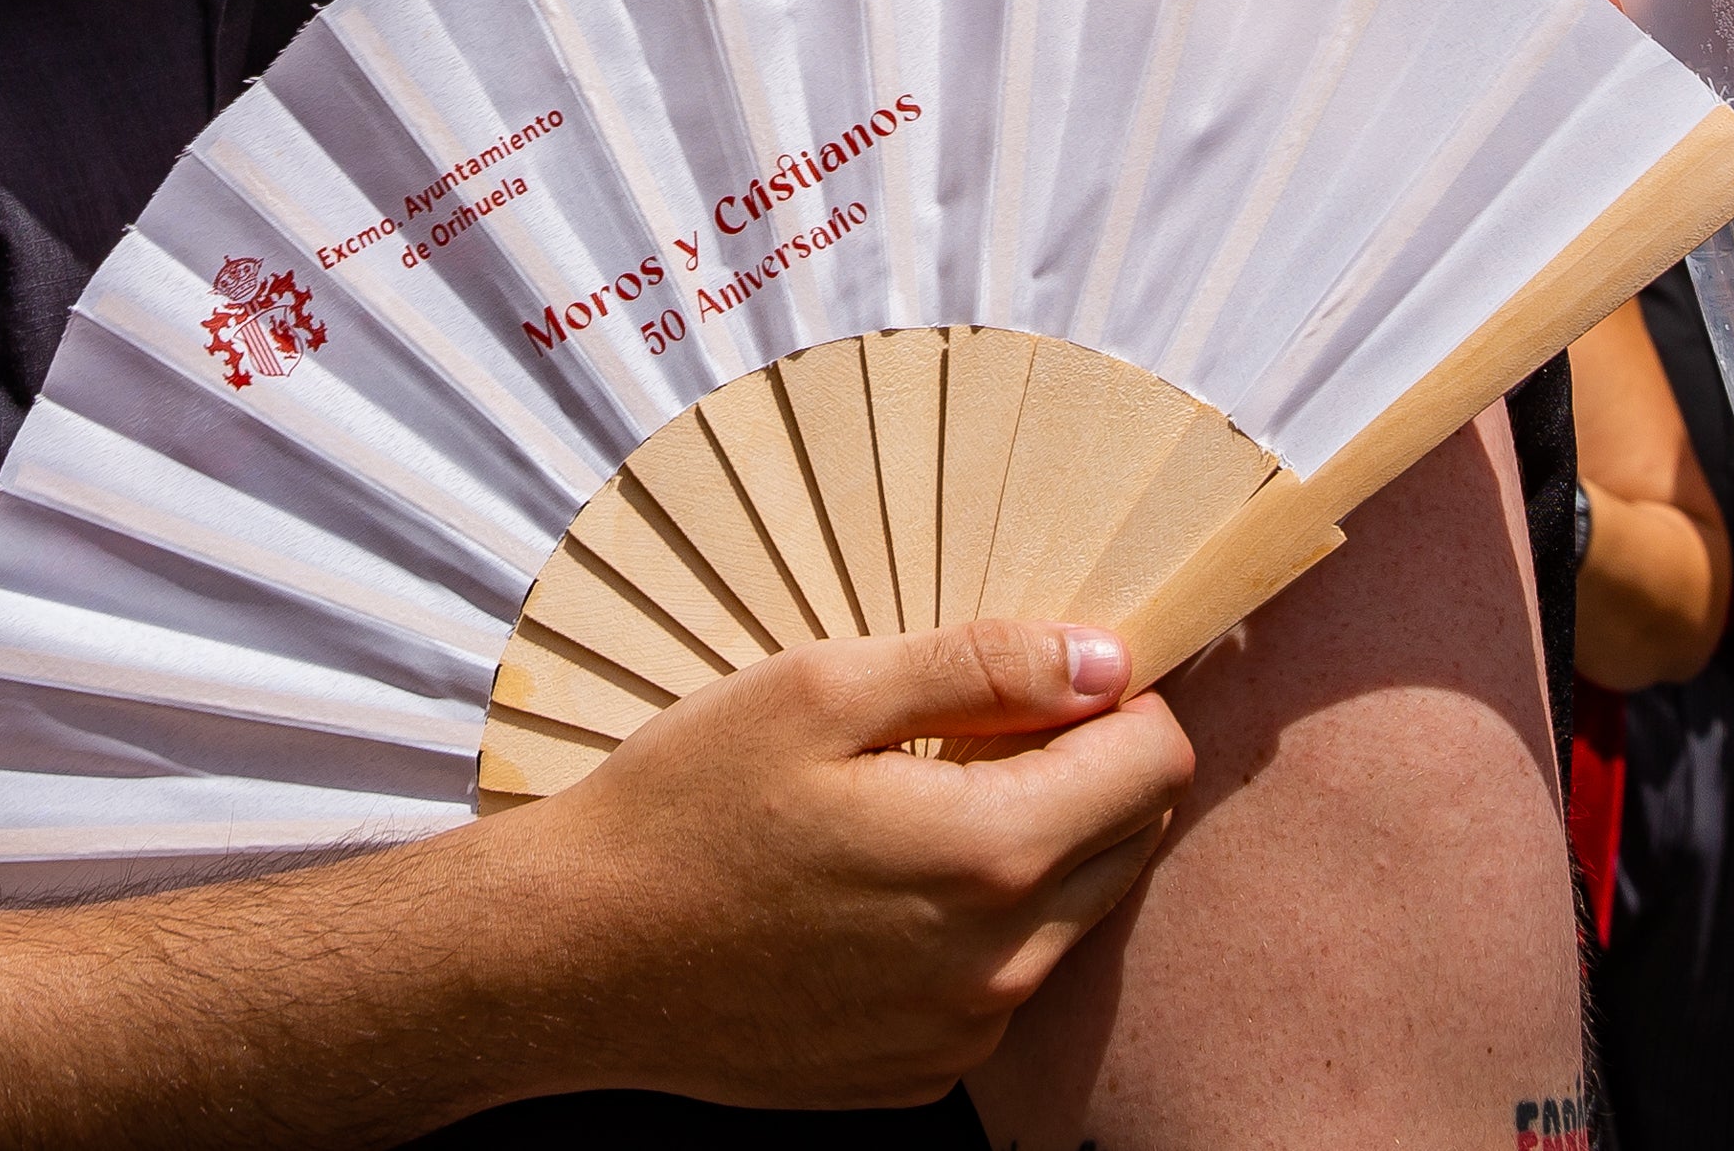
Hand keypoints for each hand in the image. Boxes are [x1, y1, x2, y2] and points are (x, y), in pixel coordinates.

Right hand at [496, 621, 1192, 1107]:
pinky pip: (998, 985)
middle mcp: (999, 964)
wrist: (577, 956)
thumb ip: (982, 666)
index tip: (1059, 676)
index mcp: (988, 853)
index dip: (1123, 702)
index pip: (1155, 765)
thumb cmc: (685, 806)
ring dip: (1032, 853)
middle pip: (1130, 843)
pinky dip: (972, 929)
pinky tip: (874, 892)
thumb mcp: (821, 689)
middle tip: (981, 732)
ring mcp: (961, 1033)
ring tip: (912, 809)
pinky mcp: (919, 1074)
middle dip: (1089, 773)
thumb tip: (1105, 659)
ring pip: (1069, 918)